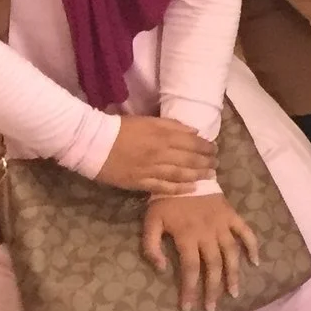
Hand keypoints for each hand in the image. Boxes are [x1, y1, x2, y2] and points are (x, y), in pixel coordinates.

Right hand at [94, 115, 213, 195]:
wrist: (94, 144)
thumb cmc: (122, 129)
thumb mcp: (150, 121)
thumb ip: (173, 126)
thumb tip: (195, 131)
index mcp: (163, 135)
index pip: (192, 142)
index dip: (206, 146)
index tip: (215, 149)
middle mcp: (160, 153)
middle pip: (189, 159)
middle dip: (206, 162)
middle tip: (216, 163)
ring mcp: (150, 169)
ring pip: (180, 174)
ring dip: (197, 175)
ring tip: (210, 176)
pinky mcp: (139, 183)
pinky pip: (163, 187)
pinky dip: (179, 189)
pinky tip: (191, 189)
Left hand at [143, 191, 258, 310]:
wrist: (185, 174)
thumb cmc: (165, 201)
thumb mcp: (150, 223)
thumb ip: (151, 246)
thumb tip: (162, 269)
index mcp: (187, 236)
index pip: (190, 268)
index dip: (190, 289)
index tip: (188, 307)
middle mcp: (208, 233)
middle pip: (213, 265)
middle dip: (212, 288)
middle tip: (211, 307)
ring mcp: (223, 224)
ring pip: (231, 253)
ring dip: (233, 274)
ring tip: (234, 291)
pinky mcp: (232, 215)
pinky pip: (246, 232)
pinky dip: (252, 246)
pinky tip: (255, 261)